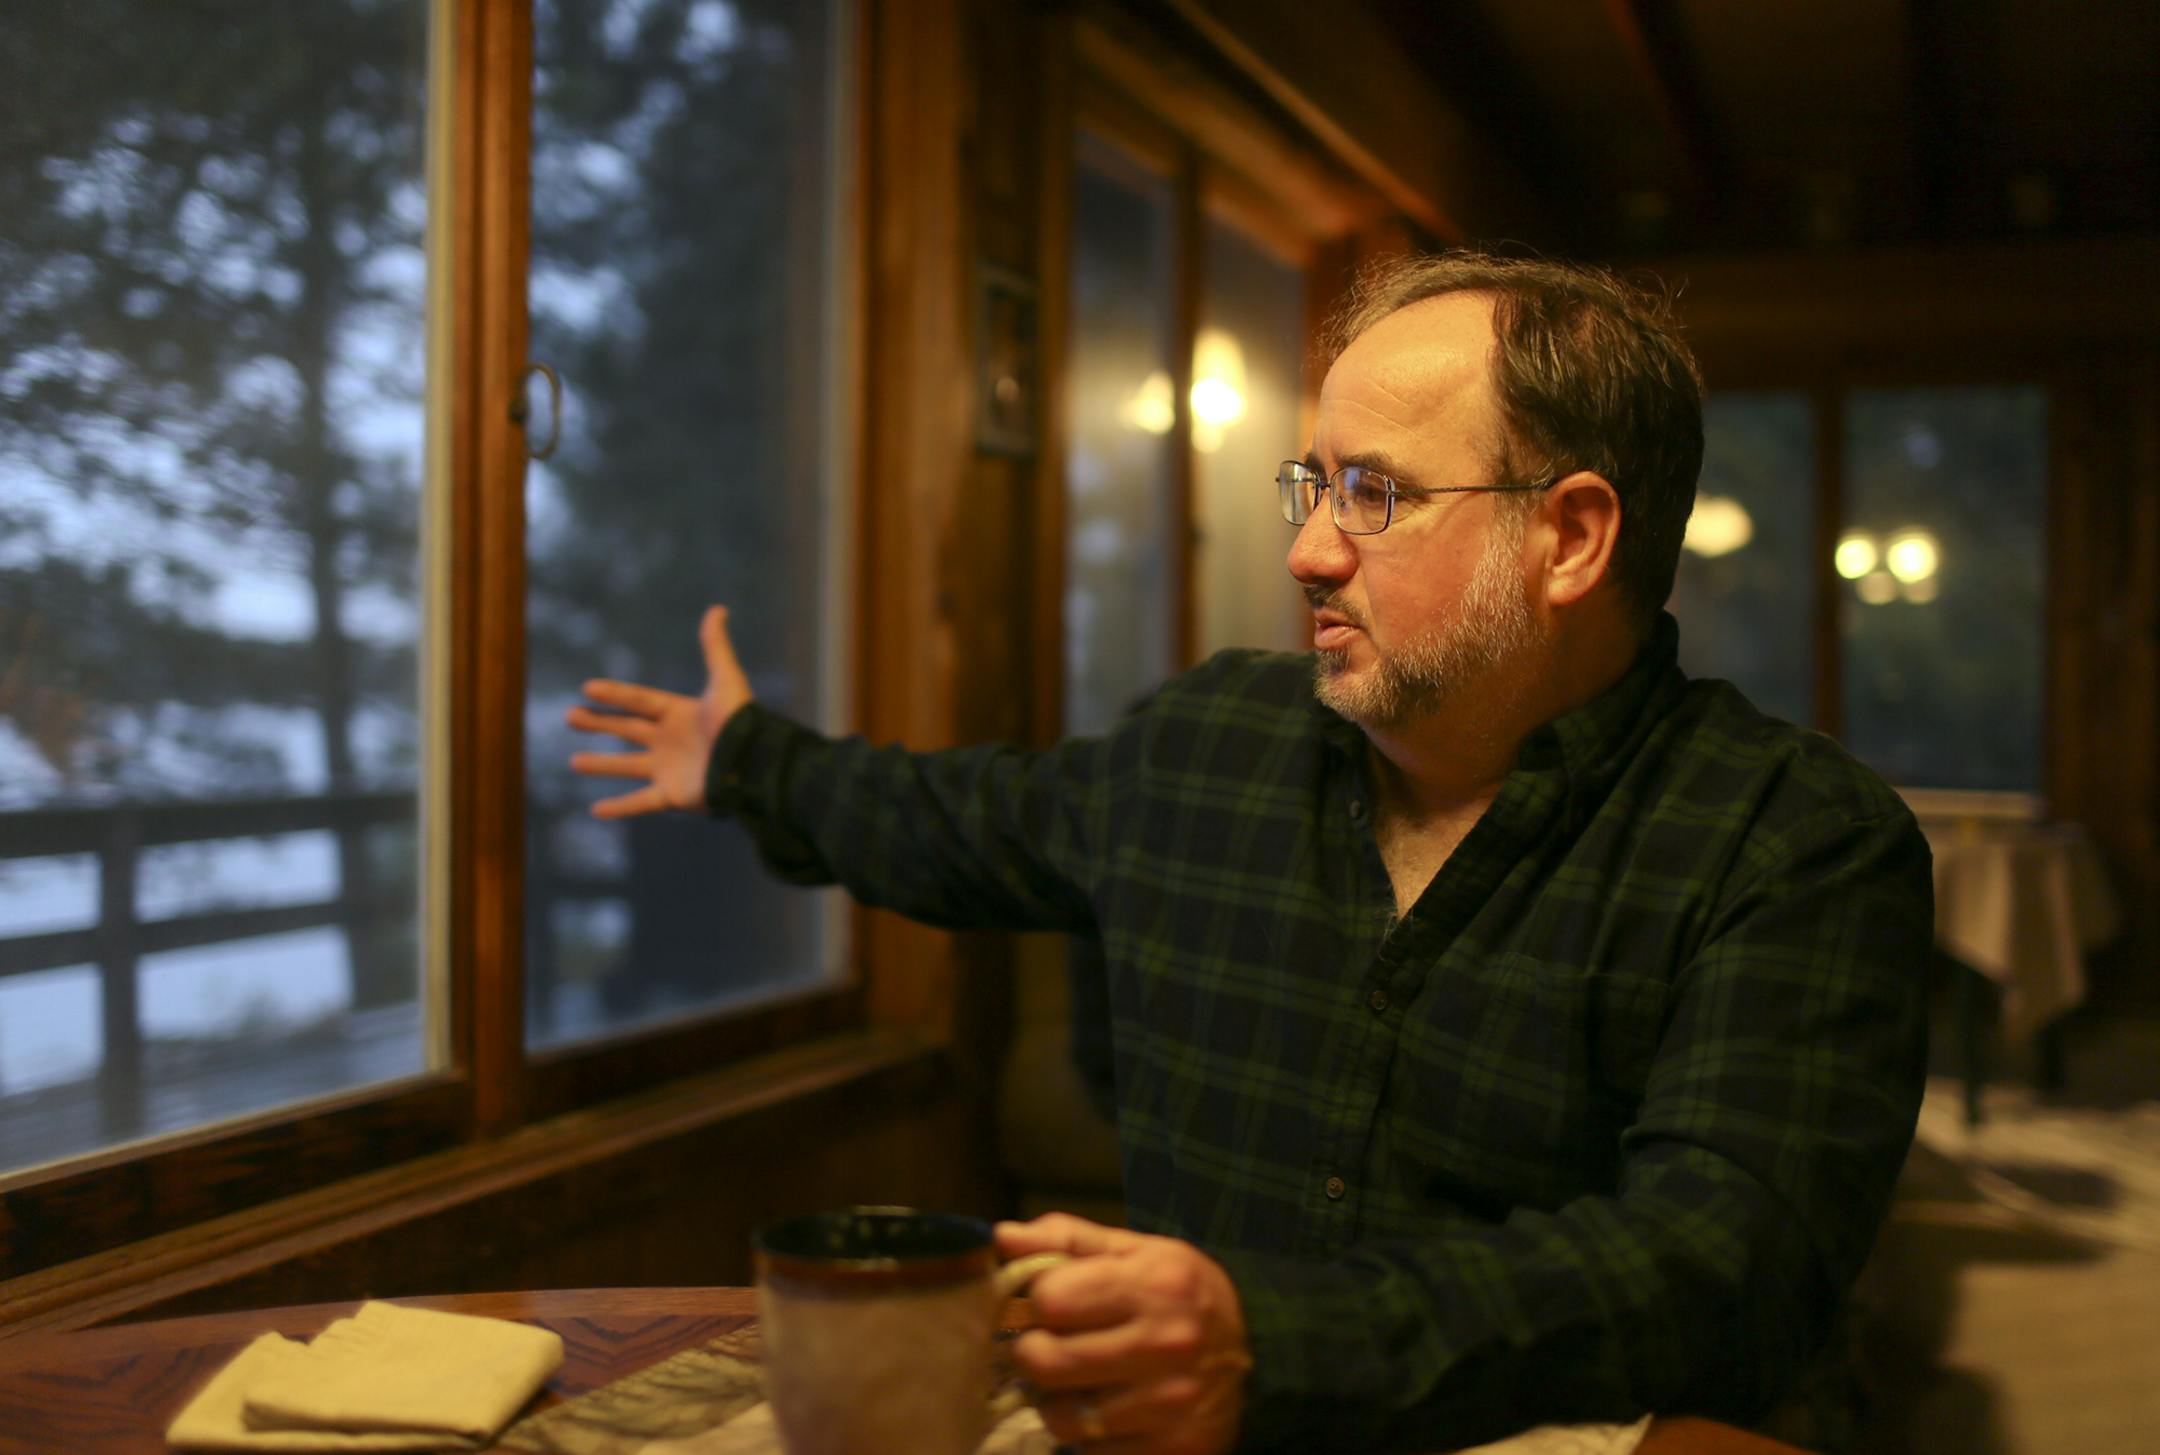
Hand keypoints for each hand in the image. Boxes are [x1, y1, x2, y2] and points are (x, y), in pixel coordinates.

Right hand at [565, 605, 753, 817]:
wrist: (753, 763)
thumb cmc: (741, 722)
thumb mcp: (727, 680)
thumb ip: (716, 647)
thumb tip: (718, 609)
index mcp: (680, 713)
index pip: (640, 701)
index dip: (615, 694)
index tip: (588, 687)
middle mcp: (671, 741)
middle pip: (627, 730)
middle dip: (598, 724)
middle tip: (569, 717)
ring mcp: (670, 770)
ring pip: (627, 766)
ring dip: (601, 764)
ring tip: (574, 761)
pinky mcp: (672, 796)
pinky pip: (640, 802)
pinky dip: (619, 808)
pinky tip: (595, 810)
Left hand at [997, 1213, 1249, 1454]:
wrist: (1260, 1354)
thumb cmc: (1182, 1294)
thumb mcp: (1136, 1251)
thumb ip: (1067, 1240)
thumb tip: (1001, 1237)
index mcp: (1155, 1284)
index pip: (1050, 1298)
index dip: (1036, 1299)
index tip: (1048, 1302)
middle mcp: (1166, 1344)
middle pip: (1045, 1361)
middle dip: (1032, 1353)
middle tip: (1044, 1345)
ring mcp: (1169, 1405)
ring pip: (1061, 1416)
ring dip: (1055, 1400)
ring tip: (1076, 1381)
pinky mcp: (1170, 1450)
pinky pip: (1091, 1452)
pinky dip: (1086, 1435)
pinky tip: (1105, 1411)